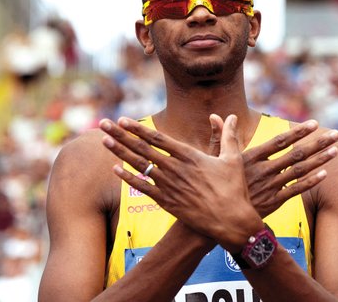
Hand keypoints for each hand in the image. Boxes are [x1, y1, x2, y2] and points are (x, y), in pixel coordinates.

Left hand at [100, 115, 262, 251]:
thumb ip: (227, 135)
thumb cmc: (234, 189)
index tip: (123, 119)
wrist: (230, 221)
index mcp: (190, 156)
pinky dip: (128, 178)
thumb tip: (230, 116)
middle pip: (142, 149)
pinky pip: (143, 188)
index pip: (158, 139)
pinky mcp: (167, 202)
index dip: (138, 129)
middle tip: (104, 123)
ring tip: (104, 140)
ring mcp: (169, 186)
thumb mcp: (233, 158)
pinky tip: (115, 169)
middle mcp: (175, 169)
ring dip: (120, 152)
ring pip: (139, 166)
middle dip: (121, 135)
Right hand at [209, 115, 337, 217]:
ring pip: (300, 171)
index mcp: (250, 157)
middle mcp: (263, 170)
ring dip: (320, 160)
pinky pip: (296, 190)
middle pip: (296, 154)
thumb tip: (216, 116)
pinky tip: (324, 173)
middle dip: (318, 143)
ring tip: (336, 150)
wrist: (216, 218)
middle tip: (336, 134)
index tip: (314, 123)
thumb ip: (220, 137)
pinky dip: (310, 182)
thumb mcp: (213, 159)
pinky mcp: (273, 202)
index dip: (298, 132)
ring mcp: (270, 186)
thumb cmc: (214, 185)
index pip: (279, 141)